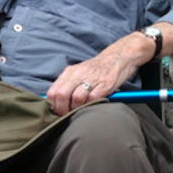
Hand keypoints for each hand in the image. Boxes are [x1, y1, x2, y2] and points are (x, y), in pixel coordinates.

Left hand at [44, 24, 172, 114]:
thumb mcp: (79, 72)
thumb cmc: (98, 69)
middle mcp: (79, 74)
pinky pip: (93, 99)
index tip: (58, 112)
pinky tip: (93, 105)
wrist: (119, 57)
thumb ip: (67, 85)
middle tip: (68, 115)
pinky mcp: (106, 84)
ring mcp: (93, 79)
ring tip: (81, 111)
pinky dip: (91, 105)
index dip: (54, 106)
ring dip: (77, 109)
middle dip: (63, 110)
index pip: (53, 92)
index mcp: (70, 72)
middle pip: (62, 95)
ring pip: (76, 98)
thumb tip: (55, 103)